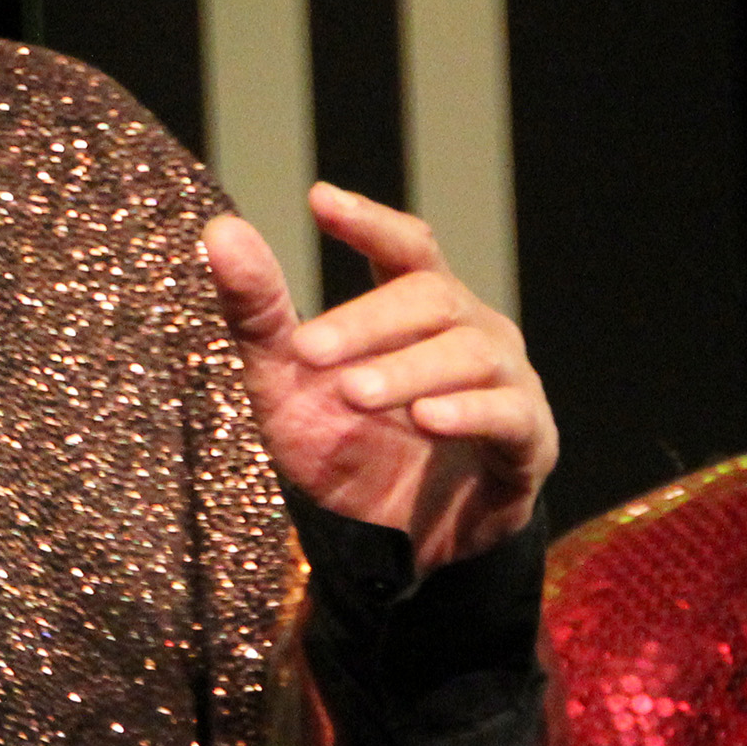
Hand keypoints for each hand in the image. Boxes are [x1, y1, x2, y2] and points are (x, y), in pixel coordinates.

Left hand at [209, 184, 554, 573]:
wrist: (387, 545)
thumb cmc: (342, 444)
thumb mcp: (285, 380)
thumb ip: (257, 310)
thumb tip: (220, 230)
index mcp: (418, 308)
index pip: (404, 247)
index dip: (368, 221)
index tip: (319, 200)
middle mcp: (472, 332)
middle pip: (432, 297)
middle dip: (367, 321)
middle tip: (307, 351)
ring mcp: (507, 385)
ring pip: (472, 352)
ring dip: (408, 369)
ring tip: (354, 392)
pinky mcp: (526, 444)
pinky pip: (510, 414)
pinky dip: (468, 412)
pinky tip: (426, 419)